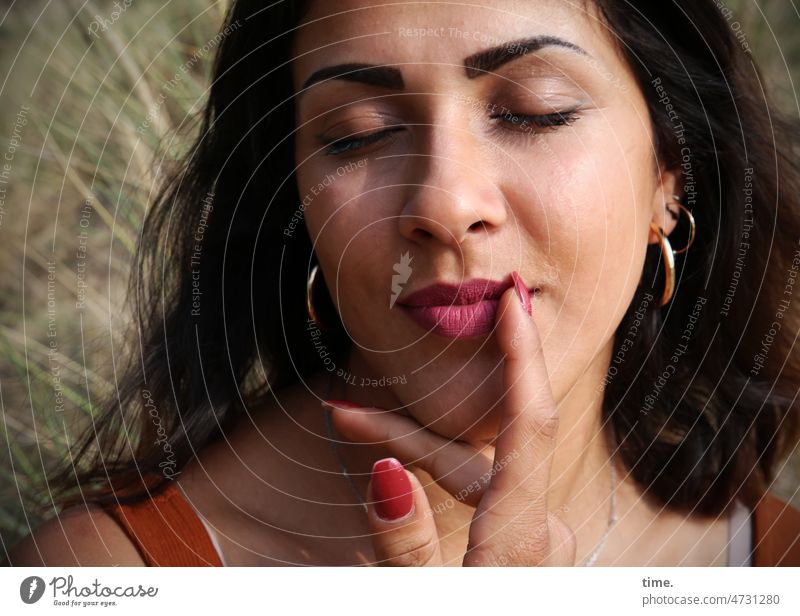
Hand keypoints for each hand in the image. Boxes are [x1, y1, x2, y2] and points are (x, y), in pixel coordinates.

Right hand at [325, 272, 575, 565]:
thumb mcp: (423, 597)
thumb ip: (407, 545)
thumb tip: (386, 474)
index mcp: (523, 540)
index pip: (529, 425)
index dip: (523, 354)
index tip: (515, 299)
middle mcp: (540, 532)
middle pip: (477, 457)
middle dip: (408, 434)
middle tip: (345, 413)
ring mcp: (537, 541)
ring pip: (475, 475)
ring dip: (419, 456)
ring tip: (355, 434)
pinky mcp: (526, 548)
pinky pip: (486, 495)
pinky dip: (445, 480)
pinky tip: (408, 476)